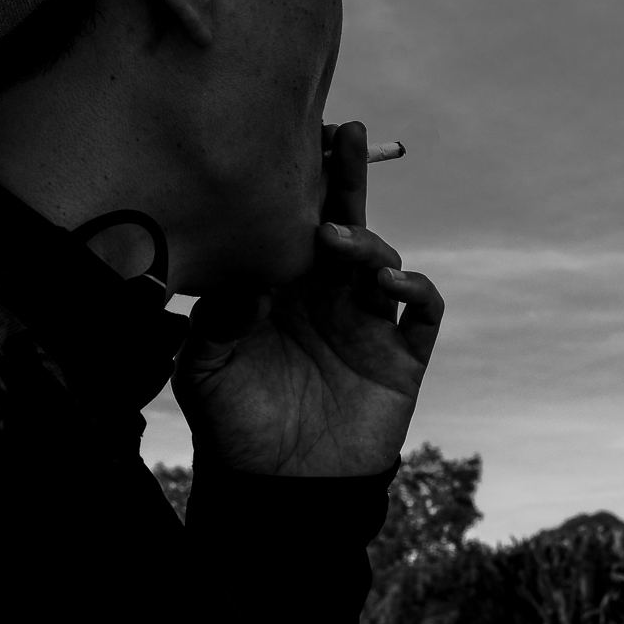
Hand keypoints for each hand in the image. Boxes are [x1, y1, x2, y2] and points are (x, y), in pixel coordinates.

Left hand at [173, 121, 443, 475]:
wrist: (274, 489)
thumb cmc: (232, 423)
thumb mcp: (202, 368)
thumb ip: (215, 320)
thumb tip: (247, 280)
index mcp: (282, 286)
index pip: (296, 222)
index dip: (301, 183)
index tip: (295, 138)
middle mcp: (328, 294)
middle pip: (346, 222)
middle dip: (346, 177)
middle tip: (345, 134)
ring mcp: (367, 322)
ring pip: (382, 261)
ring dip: (365, 242)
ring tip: (336, 240)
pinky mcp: (400, 358)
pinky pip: (421, 311)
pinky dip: (413, 289)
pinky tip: (388, 282)